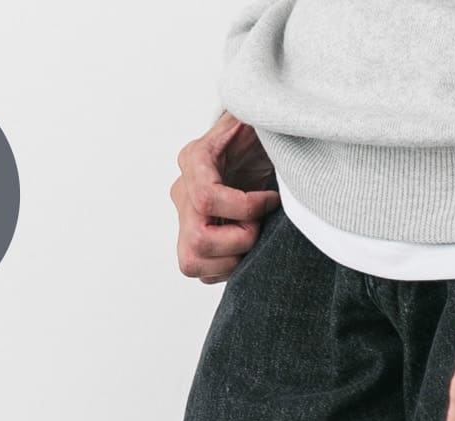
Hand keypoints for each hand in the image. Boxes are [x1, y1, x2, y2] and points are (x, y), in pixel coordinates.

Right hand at [171, 113, 279, 282]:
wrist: (252, 150)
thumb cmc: (258, 136)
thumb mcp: (259, 119)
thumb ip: (257, 116)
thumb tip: (263, 113)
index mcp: (195, 160)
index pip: (208, 198)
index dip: (246, 207)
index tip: (271, 200)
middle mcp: (183, 193)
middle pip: (198, 239)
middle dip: (239, 240)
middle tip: (259, 226)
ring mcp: (185, 220)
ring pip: (193, 261)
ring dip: (233, 259)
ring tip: (253, 237)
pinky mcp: (193, 243)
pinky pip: (203, 272)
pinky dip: (229, 268)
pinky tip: (245, 247)